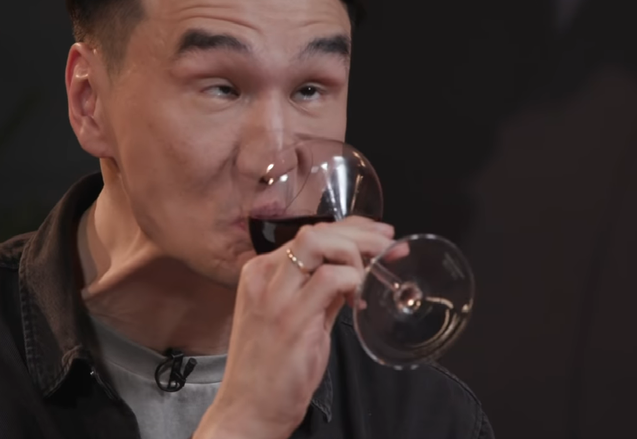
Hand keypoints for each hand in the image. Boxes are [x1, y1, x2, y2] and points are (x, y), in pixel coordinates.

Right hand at [195, 215, 394, 438]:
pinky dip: (352, 280)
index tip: (379, 235)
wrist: (248, 408)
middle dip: (362, 234)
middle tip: (388, 248)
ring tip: (371, 275)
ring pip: (318, 242)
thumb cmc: (269, 369)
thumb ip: (319, 293)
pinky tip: (358, 298)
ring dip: (356, 253)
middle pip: (316, 231)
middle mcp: (263, 276)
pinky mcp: (290, 318)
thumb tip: (353, 273)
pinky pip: (328, 279)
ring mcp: (274, 295)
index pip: (310, 232)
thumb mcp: (295, 318)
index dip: (352, 228)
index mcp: (261, 272)